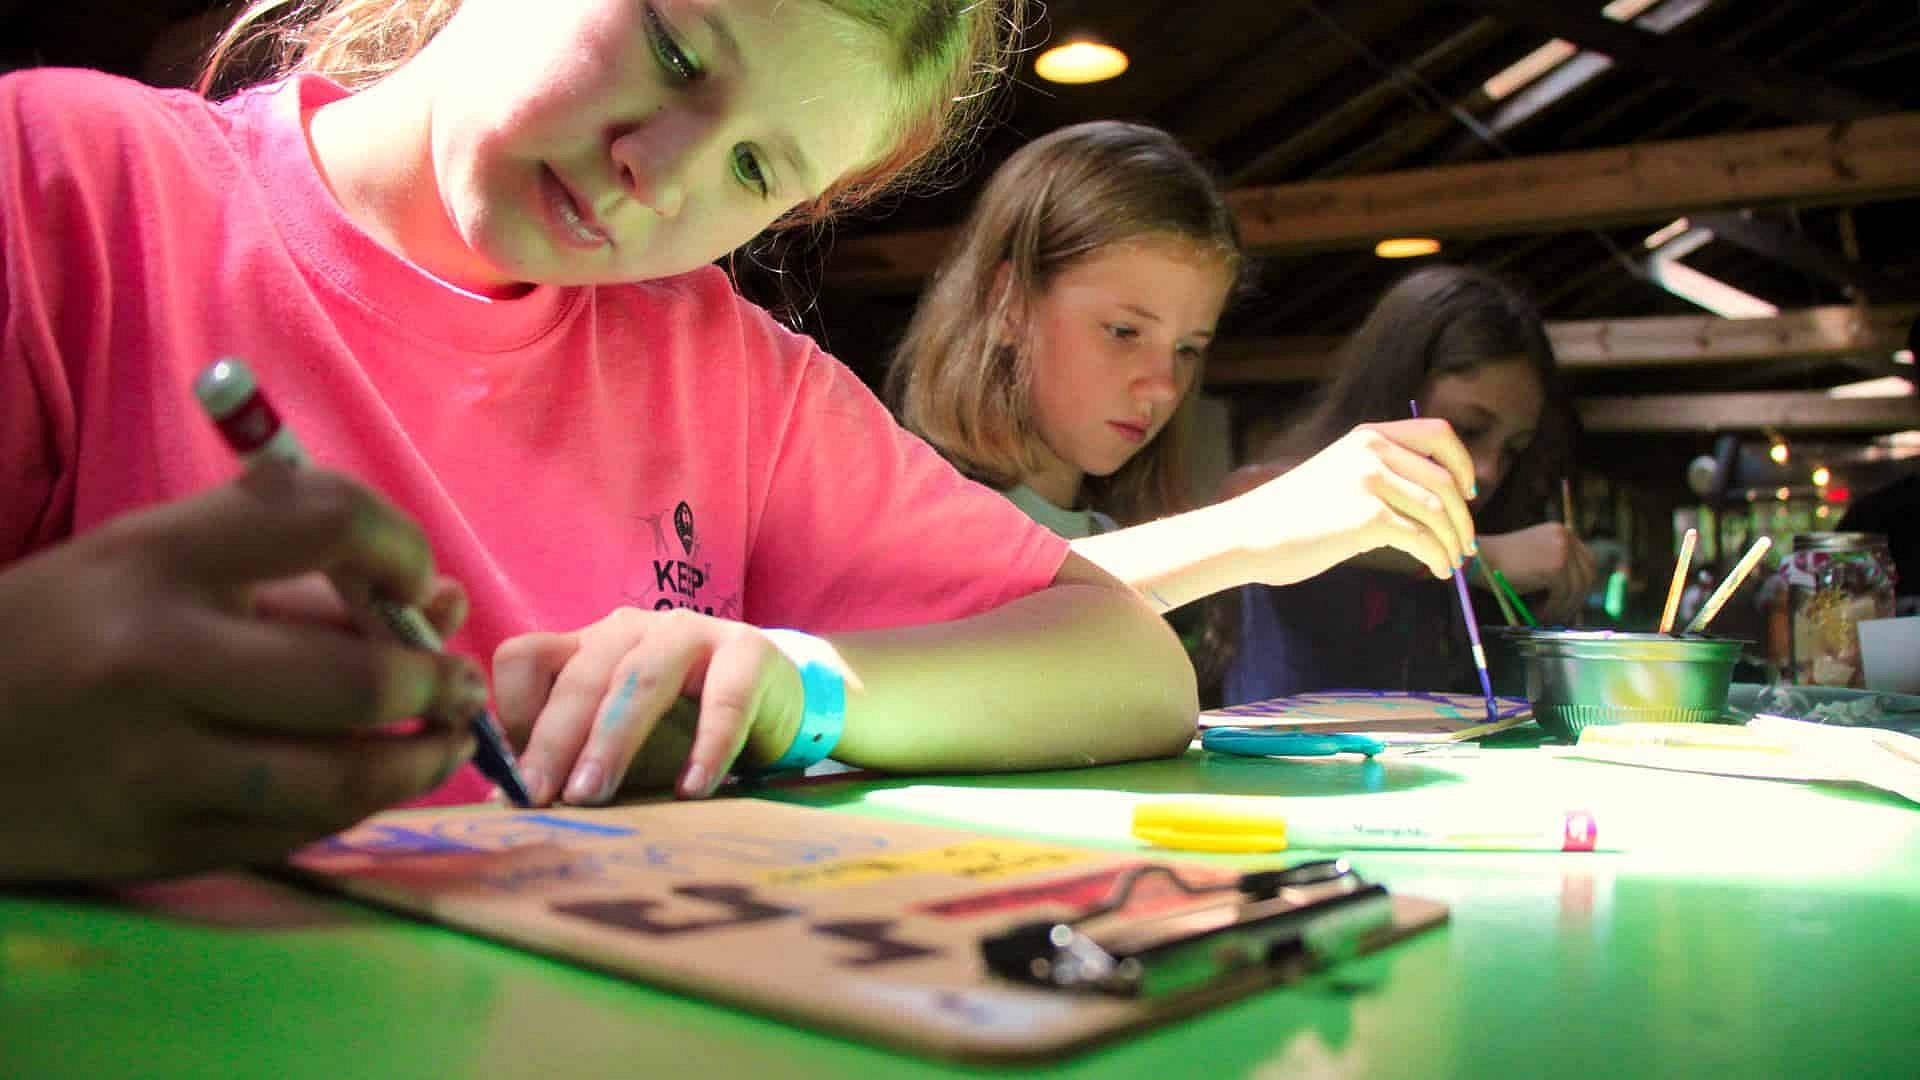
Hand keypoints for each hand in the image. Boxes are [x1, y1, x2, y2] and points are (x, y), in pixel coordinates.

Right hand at [0, 465, 484, 882]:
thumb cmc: (63, 630)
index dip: (398, 546)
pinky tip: (376, 783)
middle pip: (353, 676)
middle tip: (457, 683)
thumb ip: (298, 575)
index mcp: (156, 559)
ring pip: (336, 776)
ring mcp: (150, 763)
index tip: (414, 577)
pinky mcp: (150, 843)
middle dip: (433, 682)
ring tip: (444, 738)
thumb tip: (444, 605)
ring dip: (418, 759)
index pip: (324, 521)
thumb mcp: (157, 564)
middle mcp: (155, 658)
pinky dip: (353, 806)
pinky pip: (293, 832)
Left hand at [493, 609, 804, 806]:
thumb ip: (572, 759)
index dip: (511, 713)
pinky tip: (693, 788)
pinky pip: (724, 699)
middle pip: (581, 675)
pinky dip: (707, 745)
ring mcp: (691, 633)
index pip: (525, 657)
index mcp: (588, 644)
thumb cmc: (683, 725)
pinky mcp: (748, 652)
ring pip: (641, 678)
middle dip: (555, 740)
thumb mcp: (620, 739)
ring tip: (594, 793)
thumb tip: (504, 806)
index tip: (514, 776)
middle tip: (540, 797)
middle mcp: (630, 629)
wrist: (775, 701)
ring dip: (613, 739)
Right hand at [1220, 420, 1478, 584]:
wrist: (1247, 535)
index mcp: (1367, 436)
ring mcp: (1370, 481)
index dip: (1464, 463)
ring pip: (1438, 510)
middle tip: (1466, 543)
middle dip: (1463, 517)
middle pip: (1446, 479)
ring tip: (1452, 562)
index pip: (1438, 434)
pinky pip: (1421, 538)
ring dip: (1454, 541)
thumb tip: (1424, 501)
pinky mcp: (1367, 516)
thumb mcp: (1336, 474)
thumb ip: (1376, 474)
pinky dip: (1436, 556)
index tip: (1471, 492)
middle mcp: (1372, 451)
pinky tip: (1434, 570)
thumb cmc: (1288, 515)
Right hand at [1479, 523, 1596, 624]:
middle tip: (1559, 616)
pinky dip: (1551, 609)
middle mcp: (1565, 536)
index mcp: (1560, 532)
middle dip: (1576, 600)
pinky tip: (1535, 615)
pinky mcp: (1555, 565)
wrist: (1475, 559)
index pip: (1587, 562)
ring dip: (1562, 608)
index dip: (1581, 585)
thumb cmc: (1497, 565)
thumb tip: (1576, 597)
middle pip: (1588, 575)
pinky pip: (1563, 595)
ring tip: (1543, 618)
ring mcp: (1562, 549)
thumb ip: (1555, 568)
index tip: (1569, 603)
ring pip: (1576, 588)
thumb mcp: (1533, 560)